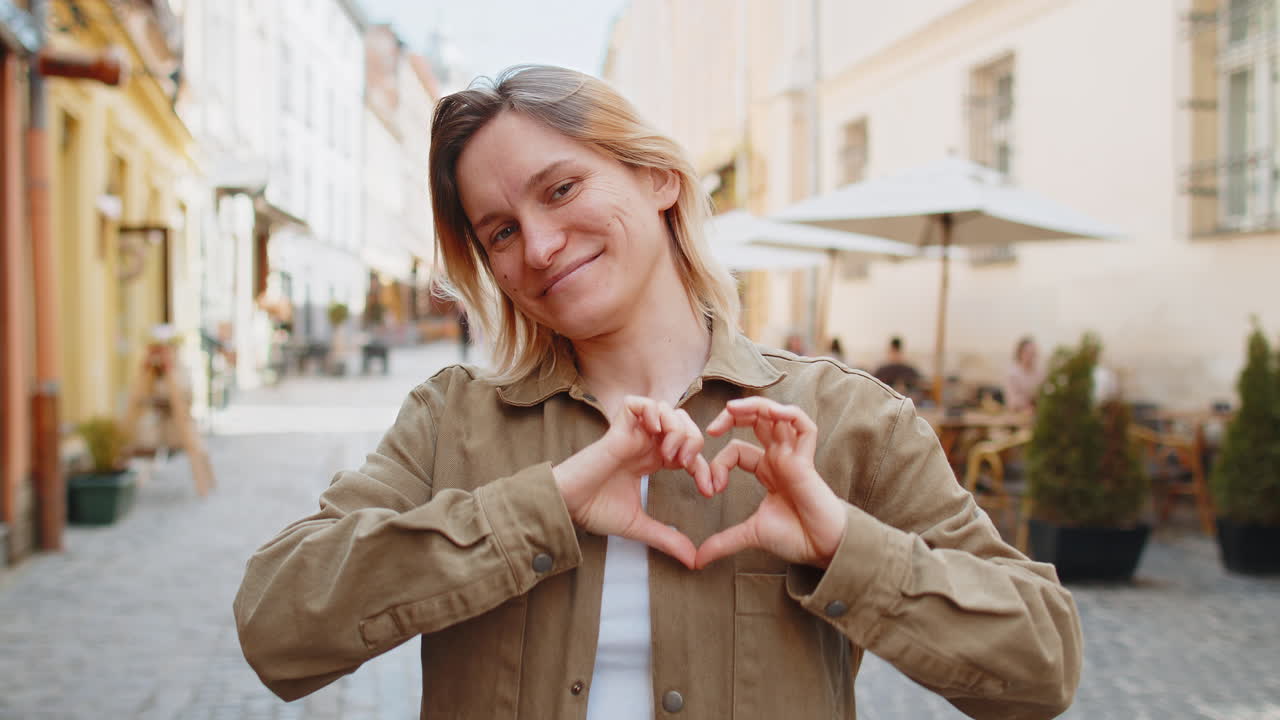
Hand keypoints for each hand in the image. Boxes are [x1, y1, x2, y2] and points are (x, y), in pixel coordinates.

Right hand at [554, 396, 710, 568]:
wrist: (567, 506)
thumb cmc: (595, 511)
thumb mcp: (639, 526)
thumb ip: (667, 539)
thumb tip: (693, 561)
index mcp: (651, 460)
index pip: (689, 452)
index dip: (704, 468)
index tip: (709, 492)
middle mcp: (644, 443)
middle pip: (684, 422)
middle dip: (695, 441)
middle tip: (685, 466)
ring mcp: (631, 433)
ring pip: (667, 409)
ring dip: (676, 429)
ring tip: (669, 455)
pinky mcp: (616, 428)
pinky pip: (638, 403)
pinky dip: (652, 411)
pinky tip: (654, 432)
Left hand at [694, 397, 847, 569]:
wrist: (821, 548)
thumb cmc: (795, 538)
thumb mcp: (750, 535)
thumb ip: (723, 542)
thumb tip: (696, 561)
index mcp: (767, 469)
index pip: (736, 449)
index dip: (718, 462)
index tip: (710, 488)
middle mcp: (780, 457)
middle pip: (756, 420)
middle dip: (733, 416)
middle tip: (711, 428)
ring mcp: (794, 455)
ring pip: (777, 415)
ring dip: (755, 407)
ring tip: (731, 409)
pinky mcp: (807, 460)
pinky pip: (804, 426)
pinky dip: (789, 414)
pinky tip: (771, 414)